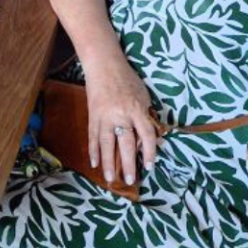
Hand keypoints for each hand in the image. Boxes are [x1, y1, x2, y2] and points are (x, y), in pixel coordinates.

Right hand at [84, 54, 157, 185]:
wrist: (104, 66)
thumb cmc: (127, 80)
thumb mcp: (143, 96)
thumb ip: (148, 118)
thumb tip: (155, 140)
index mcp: (137, 109)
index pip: (147, 135)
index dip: (150, 152)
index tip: (150, 166)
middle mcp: (121, 115)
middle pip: (126, 144)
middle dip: (129, 164)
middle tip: (130, 180)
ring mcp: (105, 116)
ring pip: (107, 144)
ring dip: (108, 162)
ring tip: (109, 178)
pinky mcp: (93, 116)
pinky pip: (93, 136)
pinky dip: (94, 150)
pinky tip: (94, 163)